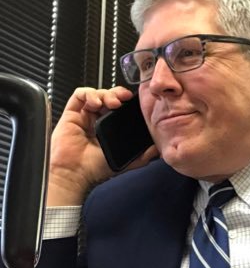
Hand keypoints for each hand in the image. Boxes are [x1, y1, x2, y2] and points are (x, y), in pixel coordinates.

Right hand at [47, 86, 158, 205]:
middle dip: (118, 94)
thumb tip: (158, 149)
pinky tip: (95, 103)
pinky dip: (89, 94)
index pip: (120, 107)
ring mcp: (84, 115)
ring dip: (106, 93)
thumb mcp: (127, 161)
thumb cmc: (96, 169)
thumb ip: (144, 156)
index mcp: (110, 128)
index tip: (134, 102)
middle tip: (124, 98)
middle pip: (109, 97)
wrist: (76, 174)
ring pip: (97, 93)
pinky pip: (79, 95)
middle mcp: (97, 120)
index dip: (127, 102)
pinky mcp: (71, 113)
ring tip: (111, 103)